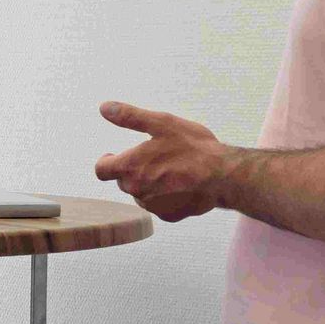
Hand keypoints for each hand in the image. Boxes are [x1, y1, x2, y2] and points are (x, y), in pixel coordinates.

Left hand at [94, 101, 229, 223]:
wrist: (222, 176)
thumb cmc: (193, 148)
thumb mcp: (161, 123)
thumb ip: (129, 116)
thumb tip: (104, 107)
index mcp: (129, 167)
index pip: (102, 169)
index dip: (107, 161)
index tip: (116, 155)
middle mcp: (136, 190)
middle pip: (123, 181)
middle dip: (133, 170)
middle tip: (153, 157)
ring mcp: (152, 206)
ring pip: (141, 194)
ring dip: (149, 183)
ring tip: (171, 170)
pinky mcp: (168, 216)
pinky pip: (159, 205)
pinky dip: (165, 196)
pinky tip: (180, 184)